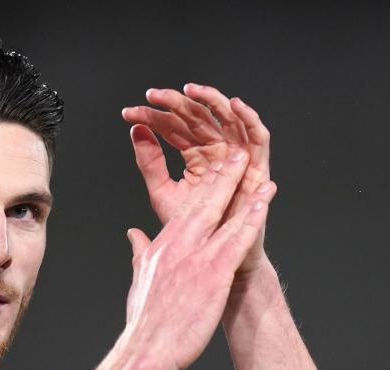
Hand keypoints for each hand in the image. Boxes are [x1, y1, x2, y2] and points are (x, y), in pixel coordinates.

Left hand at [122, 84, 274, 279]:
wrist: (213, 259)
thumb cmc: (191, 230)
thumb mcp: (163, 191)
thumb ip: (150, 162)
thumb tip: (136, 131)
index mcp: (195, 156)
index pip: (174, 127)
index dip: (153, 116)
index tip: (129, 113)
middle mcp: (218, 152)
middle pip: (199, 118)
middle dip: (176, 103)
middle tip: (153, 96)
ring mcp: (239, 158)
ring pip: (229, 120)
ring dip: (213, 100)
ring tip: (192, 90)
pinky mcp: (259, 168)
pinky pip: (259, 137)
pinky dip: (250, 118)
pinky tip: (235, 104)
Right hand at [122, 145, 276, 369]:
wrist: (146, 349)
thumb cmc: (145, 322)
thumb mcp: (140, 279)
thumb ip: (139, 252)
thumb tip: (134, 235)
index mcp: (162, 246)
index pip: (186, 209)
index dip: (204, 188)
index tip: (214, 171)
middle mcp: (179, 245)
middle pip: (205, 203)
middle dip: (224, 177)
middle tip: (238, 155)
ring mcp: (197, 257)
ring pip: (224, 215)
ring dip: (244, 190)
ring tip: (260, 170)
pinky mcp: (213, 273)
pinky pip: (238, 239)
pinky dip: (252, 217)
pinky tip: (264, 201)